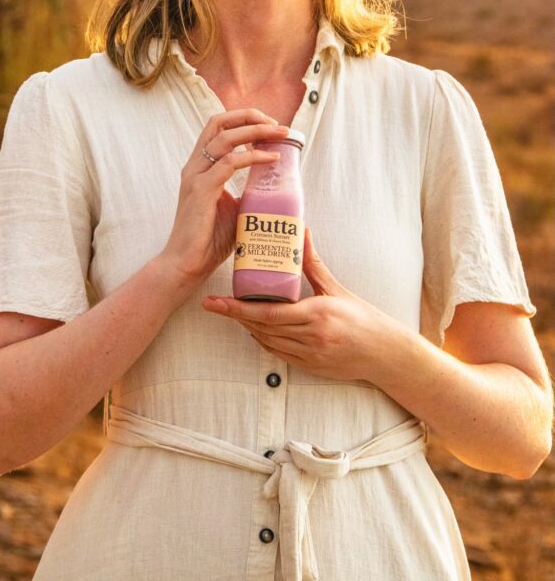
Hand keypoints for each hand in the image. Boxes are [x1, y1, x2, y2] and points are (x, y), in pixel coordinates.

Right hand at [159, 109, 290, 287]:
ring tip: (280, 134)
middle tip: (278, 124)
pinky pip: (230, 162)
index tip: (270, 125)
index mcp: (200, 166)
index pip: (218, 127)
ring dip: (256, 131)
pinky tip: (271, 158)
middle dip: (250, 116)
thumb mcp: (234, 207)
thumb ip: (247, 192)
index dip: (244, 119)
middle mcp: (195, 165)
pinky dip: (253, 156)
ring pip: (225, 137)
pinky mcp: (201, 190)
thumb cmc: (209, 239)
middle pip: (219, 122)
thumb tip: (275, 187)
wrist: (187, 264)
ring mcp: (196, 175)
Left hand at [202, 227, 392, 382]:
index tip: (216, 302)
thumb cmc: (362, 317)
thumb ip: (313, 263)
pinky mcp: (309, 366)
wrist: (383, 352)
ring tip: (232, 311)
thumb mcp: (336, 288)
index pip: (268, 313)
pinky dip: (263, 340)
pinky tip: (255, 328)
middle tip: (215, 304)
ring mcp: (308, 355)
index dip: (238, 308)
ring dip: (248, 327)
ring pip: (267, 342)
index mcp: (316, 315)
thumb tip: (302, 232)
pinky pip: (277, 353)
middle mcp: (310, 337)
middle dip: (236, 316)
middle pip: (262, 328)